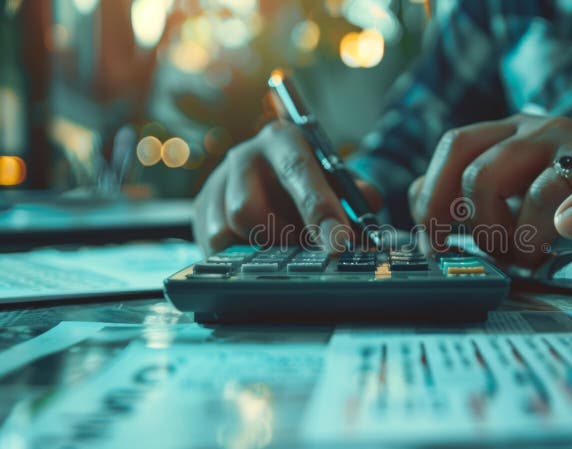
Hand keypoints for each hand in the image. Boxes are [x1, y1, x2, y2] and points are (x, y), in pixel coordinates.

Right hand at [193, 121, 380, 254]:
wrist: (273, 174)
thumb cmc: (312, 180)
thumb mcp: (338, 180)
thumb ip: (356, 196)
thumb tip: (365, 222)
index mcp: (283, 139)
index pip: (299, 172)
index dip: (320, 212)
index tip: (338, 245)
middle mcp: (244, 155)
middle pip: (247, 210)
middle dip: (278, 240)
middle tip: (306, 251)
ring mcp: (217, 182)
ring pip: (228, 232)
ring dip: (261, 250)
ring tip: (286, 246)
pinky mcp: (202, 209)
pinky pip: (214, 246)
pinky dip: (241, 256)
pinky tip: (261, 250)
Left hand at [409, 114, 571, 264]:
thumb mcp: (517, 193)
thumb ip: (468, 194)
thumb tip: (415, 199)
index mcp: (510, 134)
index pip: (455, 146)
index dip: (433, 194)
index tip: (435, 241)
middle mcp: (542, 132)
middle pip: (483, 173)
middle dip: (481, 228)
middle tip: (499, 256)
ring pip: (536, 188)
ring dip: (524, 239)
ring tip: (534, 258)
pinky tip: (569, 229)